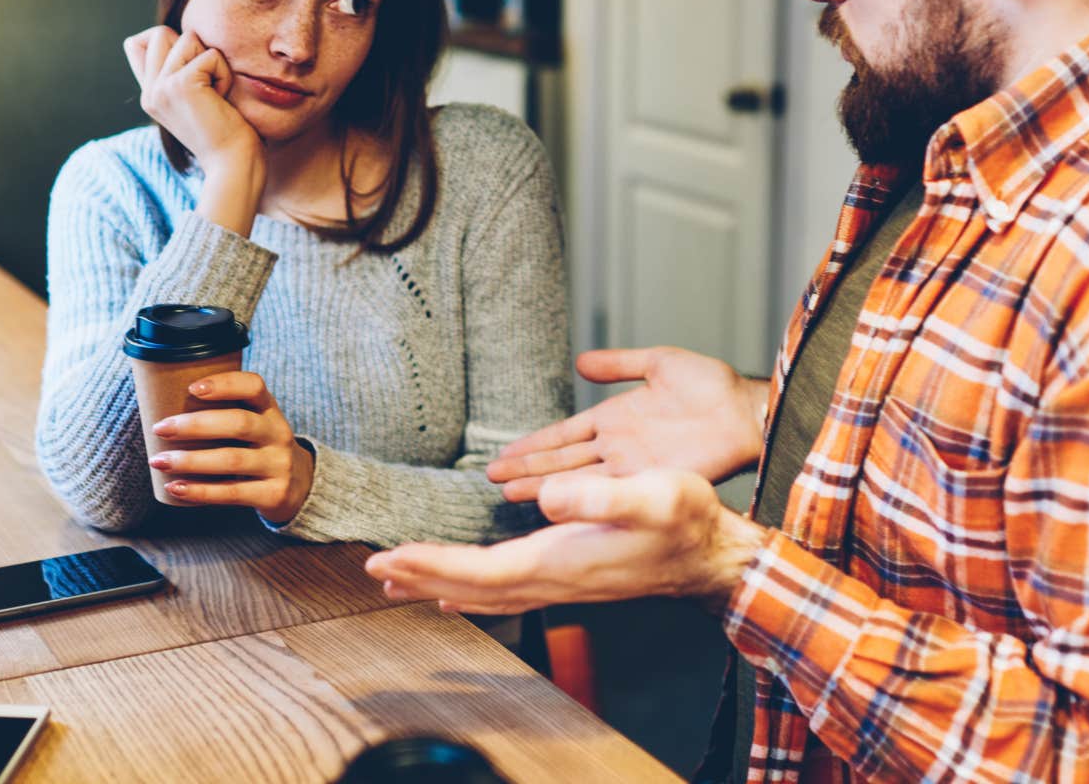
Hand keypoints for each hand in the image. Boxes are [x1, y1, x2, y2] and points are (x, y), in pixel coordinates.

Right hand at [124, 26, 264, 233]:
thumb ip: (182, 72)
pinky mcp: (180, 85)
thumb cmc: (228, 134)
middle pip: (160, 33)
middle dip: (194, 49)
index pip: (137, 44)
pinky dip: (224, 74)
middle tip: (208, 85)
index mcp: (151, 95)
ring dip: (213, 62)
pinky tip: (223, 100)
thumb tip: (187, 38)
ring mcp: (160, 88)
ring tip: (216, 94)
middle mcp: (150, 91)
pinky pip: (210, 55)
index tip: (193, 72)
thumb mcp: (198, 100)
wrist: (233, 165)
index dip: (167, 42)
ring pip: (187, 37)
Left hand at [146, 371, 314, 523]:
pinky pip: (232, 492)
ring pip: (232, 459)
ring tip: (159, 461)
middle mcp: (278, 433)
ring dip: (191, 460)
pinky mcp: (273, 494)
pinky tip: (176, 488)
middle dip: (195, 425)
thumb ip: (222, 413)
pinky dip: (200, 492)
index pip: (253, 386)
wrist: (299, 486)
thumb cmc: (258, 448)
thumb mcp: (254, 424)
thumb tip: (159, 405)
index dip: (224, 384)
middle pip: (238, 423)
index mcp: (269, 409)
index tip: (192, 388)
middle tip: (160, 428)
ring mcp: (278, 465)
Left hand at [365, 470, 768, 613]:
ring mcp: (563, 585)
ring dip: (440, 585)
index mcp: (562, 560)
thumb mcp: (652, 494)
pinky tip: (461, 590)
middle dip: (421, 577)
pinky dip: (474, 591)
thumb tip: (549, 497)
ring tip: (400, 581)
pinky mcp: (571, 579)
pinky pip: (507, 592)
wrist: (715, 556)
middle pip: (473, 588)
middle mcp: (555, 580)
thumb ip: (600, 496)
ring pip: (487, 594)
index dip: (432, 565)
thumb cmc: (688, 520)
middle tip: (373, 569)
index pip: (481, 571)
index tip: (389, 557)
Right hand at [485, 347, 766, 501]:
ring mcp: (630, 466)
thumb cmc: (710, 386)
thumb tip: (581, 361)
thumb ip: (619, 364)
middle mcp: (616, 447)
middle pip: (561, 461)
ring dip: (543, 485)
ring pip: (576, 478)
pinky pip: (606, 489)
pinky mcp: (648, 480)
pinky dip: (578, 496)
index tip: (504, 453)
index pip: (564, 434)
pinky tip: (553, 503)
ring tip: (508, 492)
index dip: (533, 444)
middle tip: (491, 477)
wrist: (744, 412)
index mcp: (614, 419)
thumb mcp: (658, 363)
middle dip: (526, 469)